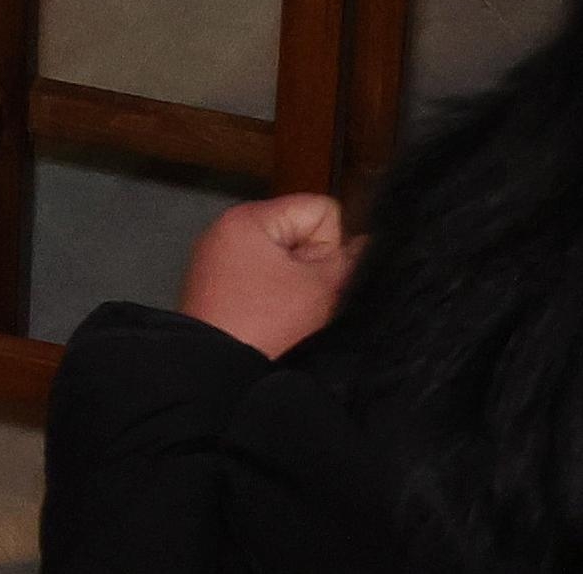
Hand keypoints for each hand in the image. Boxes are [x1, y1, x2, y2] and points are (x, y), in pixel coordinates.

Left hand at [177, 195, 359, 359]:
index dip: (332, 244)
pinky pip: (263, 281)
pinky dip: (275, 299)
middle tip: (305, 301)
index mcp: (249, 217)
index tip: (320, 278)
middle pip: (300, 234)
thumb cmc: (265, 323)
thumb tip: (368, 243)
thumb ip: (349, 262)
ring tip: (290, 315)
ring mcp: (220, 260)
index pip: (319, 209)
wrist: (214, 374)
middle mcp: (230, 230)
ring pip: (284, 262)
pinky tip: (274, 324)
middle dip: (313, 266)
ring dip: (297, 286)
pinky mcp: (217, 289)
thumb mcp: (318, 290)